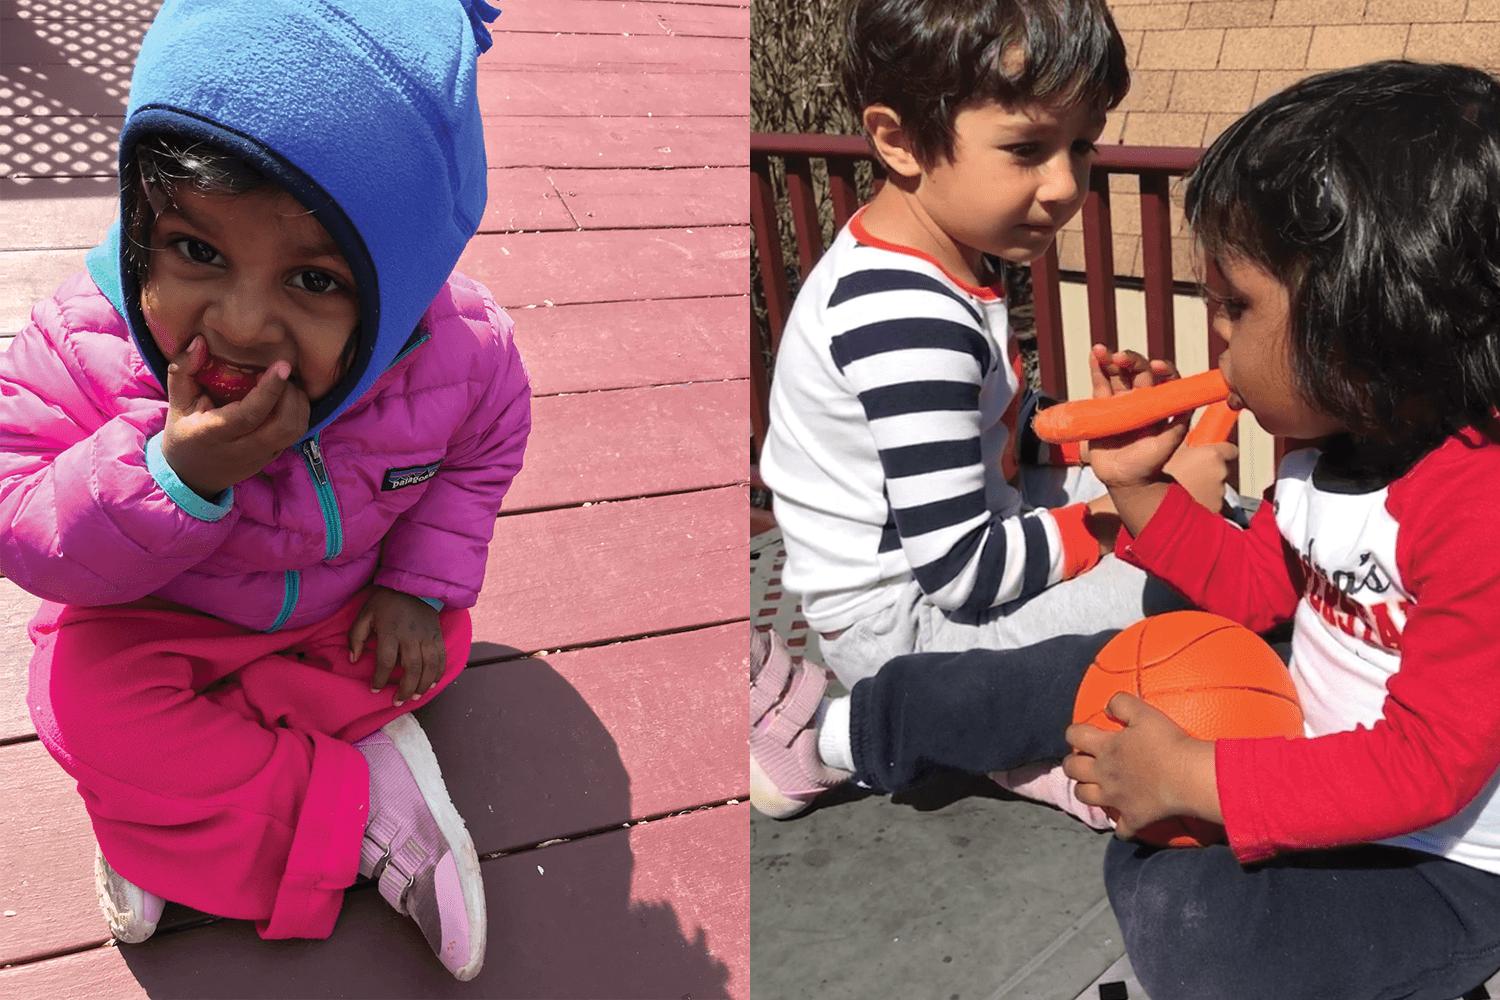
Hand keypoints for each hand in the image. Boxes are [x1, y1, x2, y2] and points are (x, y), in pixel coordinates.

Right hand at [160, 336, 309, 498]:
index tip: (282, 365)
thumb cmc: (184, 429)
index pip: (250, 414)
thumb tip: (201, 341)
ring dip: (299, 403)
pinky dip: (299, 413)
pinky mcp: (273, 457)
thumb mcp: (177, 401)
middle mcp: (241, 448)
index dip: (270, 389)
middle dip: (290, 394)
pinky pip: (295, 435)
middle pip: (283, 425)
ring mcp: (261, 456)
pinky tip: (286, 398)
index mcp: (214, 434)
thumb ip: (184, 369)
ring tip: (285, 385)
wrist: (192, 474)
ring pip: (295, 430)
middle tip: (280, 374)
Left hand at [348, 586, 446, 705]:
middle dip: (404, 689)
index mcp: (390, 631)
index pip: (385, 661)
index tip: (375, 690)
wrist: (412, 584)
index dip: (379, 679)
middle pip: (411, 668)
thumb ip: (356, 637)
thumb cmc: (385, 601)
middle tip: (398, 702)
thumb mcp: (364, 614)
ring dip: (423, 685)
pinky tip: (431, 684)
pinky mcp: (438, 635)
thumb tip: (354, 660)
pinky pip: (441, 658)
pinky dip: (438, 673)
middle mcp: (411, 636)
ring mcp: (427, 636)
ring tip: (415, 697)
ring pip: (429, 666)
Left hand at [1063, 692, 1220, 838]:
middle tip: (1083, 761)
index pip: (1075, 735)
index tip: (1081, 733)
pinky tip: (1125, 823)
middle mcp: (1104, 773)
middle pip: (1071, 769)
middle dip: (1072, 764)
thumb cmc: (1168, 742)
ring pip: (1084, 797)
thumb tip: (1107, 706)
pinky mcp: (1132, 818)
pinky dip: (1121, 827)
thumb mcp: (1144, 713)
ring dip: (1085, 791)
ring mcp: (1115, 798)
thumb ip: (1122, 704)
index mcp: (1105, 747)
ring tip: (1094, 787)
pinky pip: (1120, 830)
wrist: (1188, 777)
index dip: (1074, 732)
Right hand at [1083, 345, 1189, 491]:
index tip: (1155, 367)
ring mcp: (1120, 401)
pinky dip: (1096, 370)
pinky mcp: (1101, 408)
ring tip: (1100, 349)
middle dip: (1130, 359)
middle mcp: (1141, 398)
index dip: (1160, 368)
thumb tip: (1191, 400)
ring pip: (1116, 374)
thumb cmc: (1150, 462)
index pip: (1163, 377)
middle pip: (1137, 371)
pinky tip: (1094, 356)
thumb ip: (1179, 421)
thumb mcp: (1170, 442)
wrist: (1125, 480)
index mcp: (1159, 403)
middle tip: (1120, 357)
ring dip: (1109, 359)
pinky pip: (1099, 385)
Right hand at [1164, 440, 1238, 512]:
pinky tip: (1192, 499)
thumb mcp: (1172, 452)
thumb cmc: (1165, 478)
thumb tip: (1190, 433)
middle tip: (1194, 472)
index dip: (1222, 451)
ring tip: (1189, 487)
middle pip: (1223, 468)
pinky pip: (1215, 501)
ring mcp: (1221, 490)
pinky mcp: (1218, 506)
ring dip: (1208, 485)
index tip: (1214, 453)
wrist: (1164, 503)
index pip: (1231, 449)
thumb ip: (1187, 441)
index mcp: (1213, 454)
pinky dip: (1206, 500)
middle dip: (1212, 469)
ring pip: (1219, 485)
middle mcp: (1221, 471)